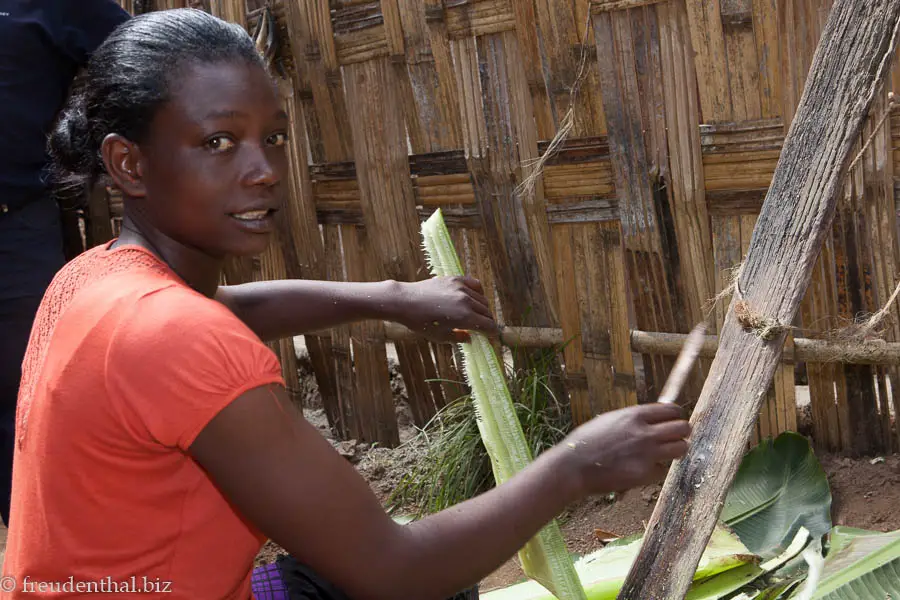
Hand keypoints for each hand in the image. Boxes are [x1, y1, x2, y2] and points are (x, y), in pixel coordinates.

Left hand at [396, 276, 497, 342]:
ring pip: (483, 299)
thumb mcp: (440, 337)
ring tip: (476, 315)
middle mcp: (466, 301)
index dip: (493, 333)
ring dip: (483, 309)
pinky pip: (475, 284)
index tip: (492, 336)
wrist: (405, 301)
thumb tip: (471, 339)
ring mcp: (461, 288)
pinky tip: (473, 298)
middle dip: (487, 322)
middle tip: (483, 328)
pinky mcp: (455, 279)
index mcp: (464, 317)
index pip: (488, 325)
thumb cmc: (420, 322)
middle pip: (487, 312)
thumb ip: (459, 338)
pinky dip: (478, 292)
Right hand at [553, 403, 690, 496]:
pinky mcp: (645, 474)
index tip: (674, 421)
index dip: (676, 415)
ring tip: (665, 454)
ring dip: (675, 451)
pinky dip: (656, 471)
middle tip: (675, 438)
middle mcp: (645, 432)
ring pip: (681, 449)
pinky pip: (663, 470)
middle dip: (681, 432)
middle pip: (683, 428)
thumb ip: (634, 419)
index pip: (672, 410)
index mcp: (635, 415)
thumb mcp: (610, 420)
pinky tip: (643, 469)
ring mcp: (647, 454)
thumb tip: (653, 419)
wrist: (573, 466)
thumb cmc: (587, 442)